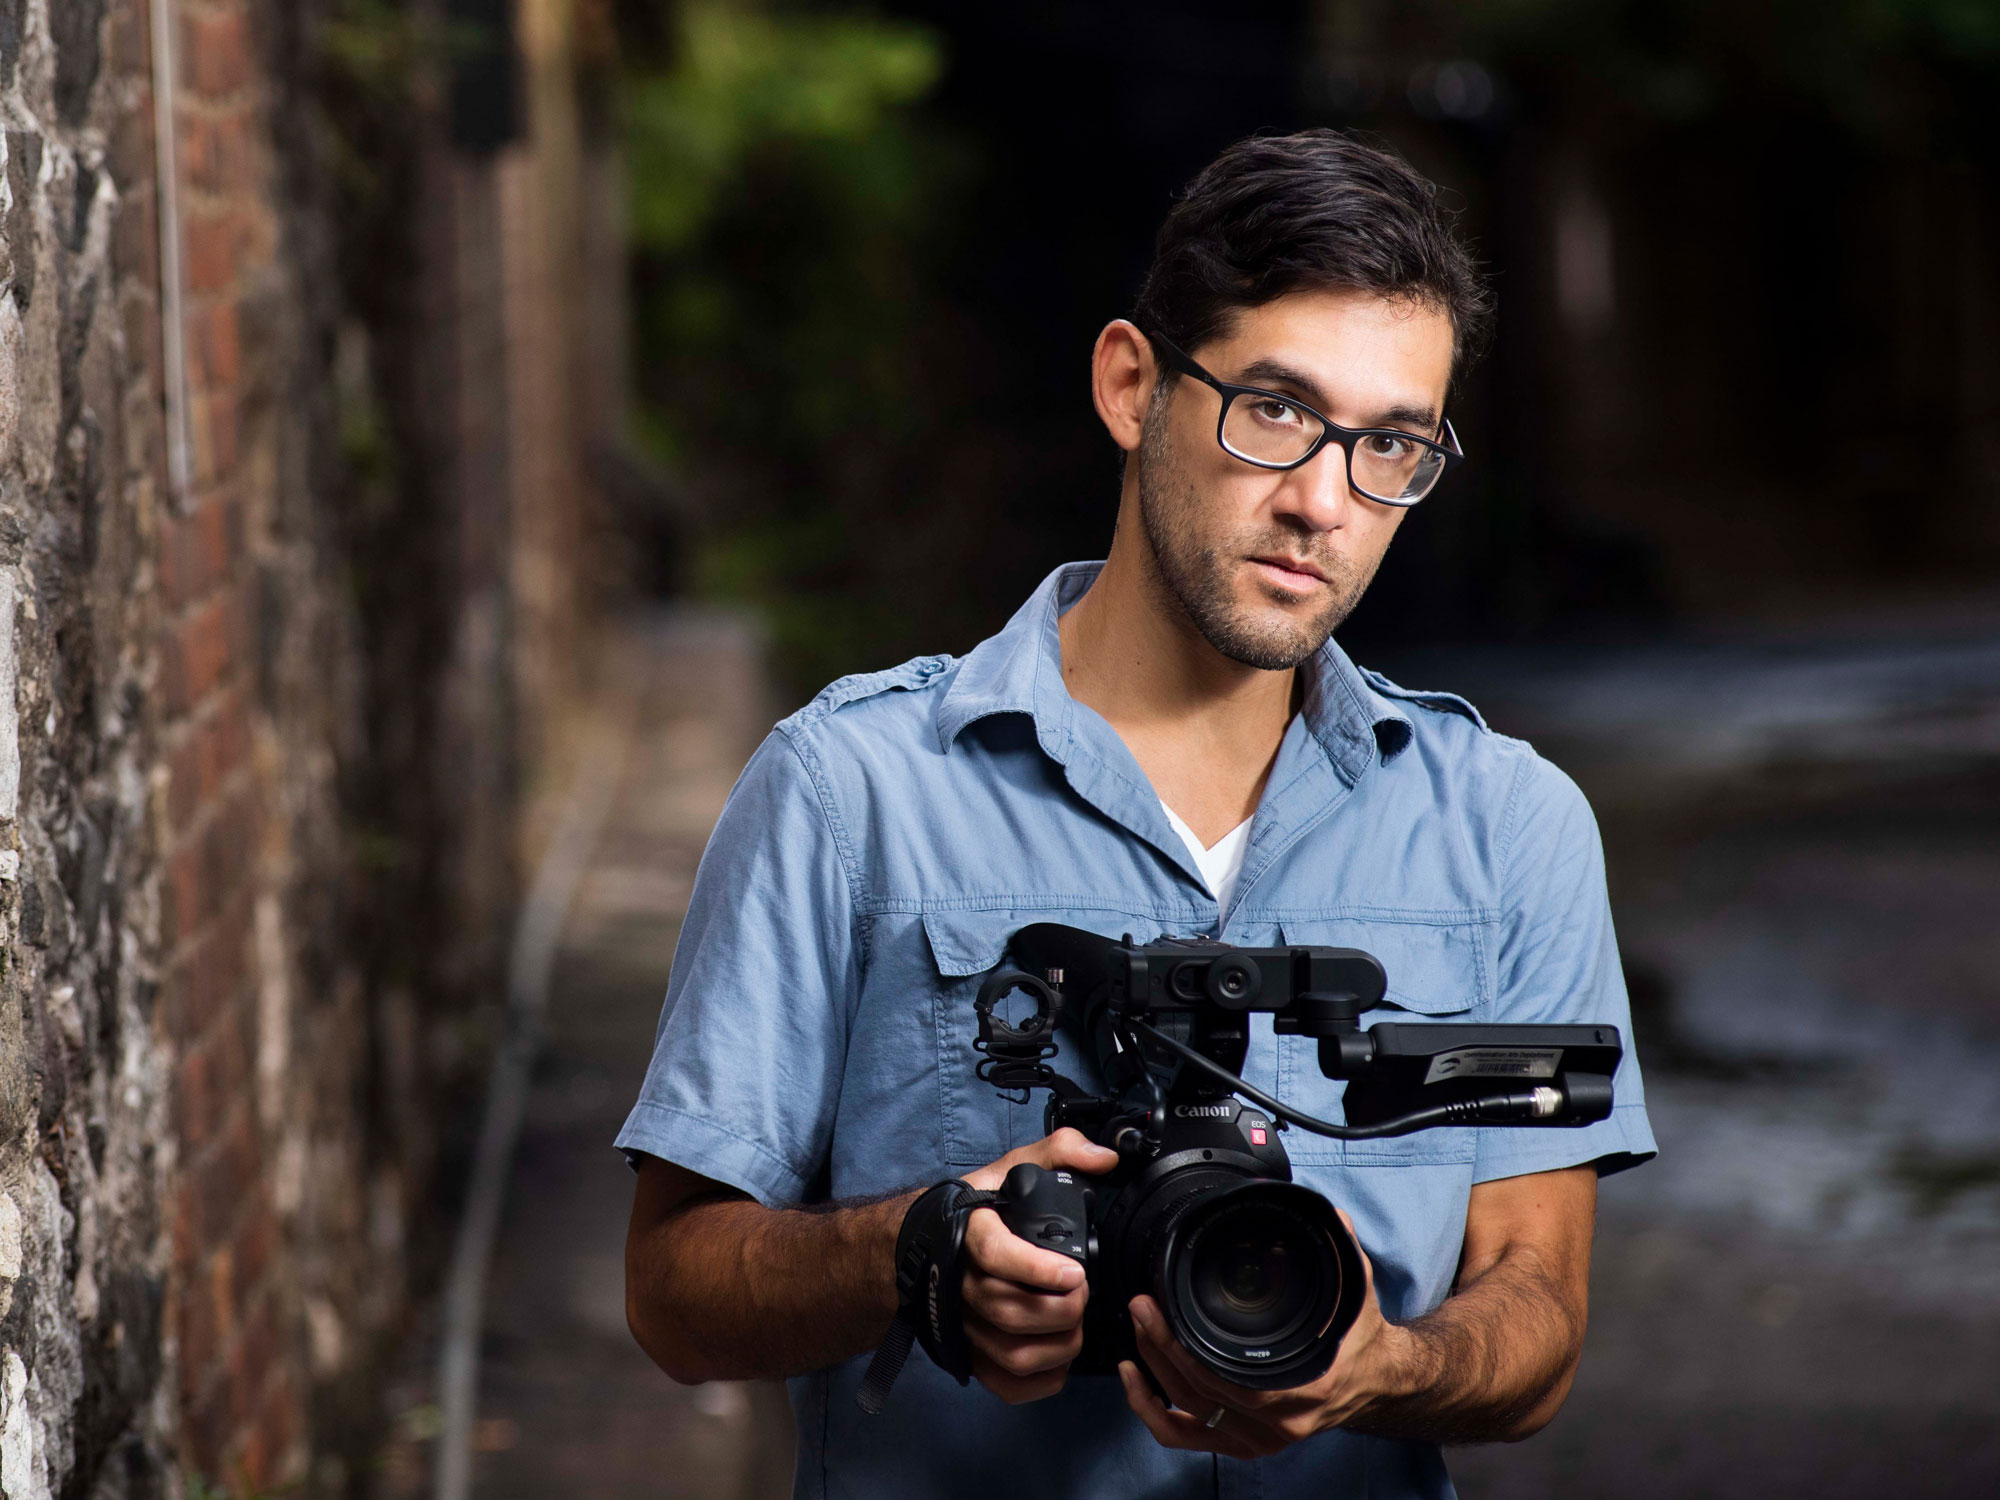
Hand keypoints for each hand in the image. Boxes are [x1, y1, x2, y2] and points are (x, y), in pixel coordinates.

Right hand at [958, 1128, 1119, 1402]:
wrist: (925, 1243)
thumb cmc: (981, 1208)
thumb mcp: (1014, 1166)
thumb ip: (1061, 1151)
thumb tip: (1105, 1159)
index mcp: (972, 1233)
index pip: (996, 1257)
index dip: (1038, 1269)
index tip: (1075, 1272)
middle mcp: (962, 1284)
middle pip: (1010, 1311)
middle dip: (1061, 1309)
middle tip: (1082, 1292)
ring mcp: (965, 1324)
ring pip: (1011, 1353)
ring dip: (1057, 1346)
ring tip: (1076, 1323)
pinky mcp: (972, 1354)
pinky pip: (1005, 1383)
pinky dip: (1041, 1380)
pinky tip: (1060, 1356)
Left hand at [1117, 1209, 1410, 1458]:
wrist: (1379, 1379)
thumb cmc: (1362, 1335)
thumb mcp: (1356, 1288)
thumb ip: (1341, 1248)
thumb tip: (1328, 1214)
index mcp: (1304, 1386)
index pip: (1225, 1376)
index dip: (1181, 1344)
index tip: (1157, 1306)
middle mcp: (1281, 1421)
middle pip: (1199, 1392)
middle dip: (1159, 1346)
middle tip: (1140, 1307)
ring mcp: (1262, 1438)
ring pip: (1188, 1414)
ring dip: (1153, 1373)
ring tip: (1137, 1331)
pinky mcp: (1248, 1443)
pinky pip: (1188, 1437)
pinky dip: (1154, 1413)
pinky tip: (1137, 1380)